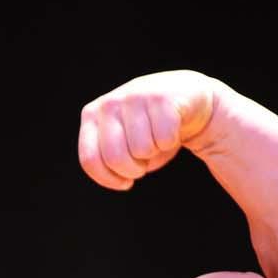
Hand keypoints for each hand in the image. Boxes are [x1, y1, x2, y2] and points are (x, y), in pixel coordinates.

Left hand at [78, 70, 218, 190]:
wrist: (187, 97)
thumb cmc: (150, 129)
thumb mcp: (122, 146)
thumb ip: (108, 161)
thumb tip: (120, 180)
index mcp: (91, 115)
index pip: (90, 160)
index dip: (110, 179)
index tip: (125, 181)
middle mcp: (108, 103)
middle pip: (115, 158)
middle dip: (134, 169)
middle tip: (145, 159)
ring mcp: (134, 96)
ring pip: (142, 150)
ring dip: (156, 151)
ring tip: (158, 136)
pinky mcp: (160, 97)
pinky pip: (164, 139)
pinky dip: (172, 140)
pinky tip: (173, 126)